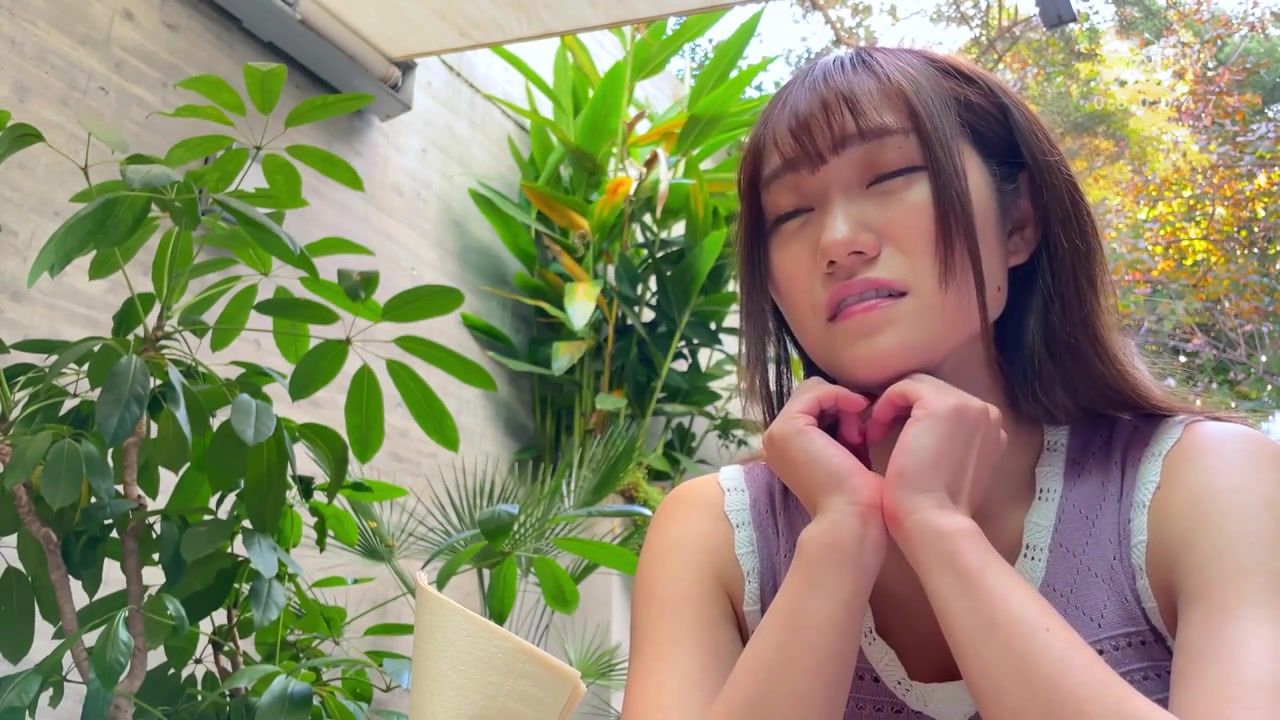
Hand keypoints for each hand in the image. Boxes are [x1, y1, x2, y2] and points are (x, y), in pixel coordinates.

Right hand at [761, 378, 882, 522]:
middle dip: (839, 405)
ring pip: (813, 390)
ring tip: (858, 432)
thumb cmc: (856, 491)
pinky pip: (817, 392)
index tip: (863, 430)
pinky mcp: (787, 428)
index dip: (839, 409)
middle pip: (810, 395)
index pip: (811, 406)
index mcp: (785, 447)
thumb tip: (850, 399)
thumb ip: (840, 426)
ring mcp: (776, 433)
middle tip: (860, 433)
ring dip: (841, 402)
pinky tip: (859, 408)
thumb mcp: (846, 450)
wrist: (853, 515)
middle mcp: (774, 439)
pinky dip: (841, 395)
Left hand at [865, 374, 1006, 537]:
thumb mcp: (949, 466)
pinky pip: (904, 387)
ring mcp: (969, 406)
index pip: (947, 403)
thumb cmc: (934, 505)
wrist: (932, 521)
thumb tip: (923, 428)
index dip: (915, 415)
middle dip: (903, 408)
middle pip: (932, 390)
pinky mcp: (943, 405)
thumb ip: (948, 442)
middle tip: (879, 433)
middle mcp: (987, 412)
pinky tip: (875, 432)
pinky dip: (884, 405)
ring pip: (918, 386)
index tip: (894, 438)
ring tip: (875, 435)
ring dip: (892, 406)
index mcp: (991, 427)